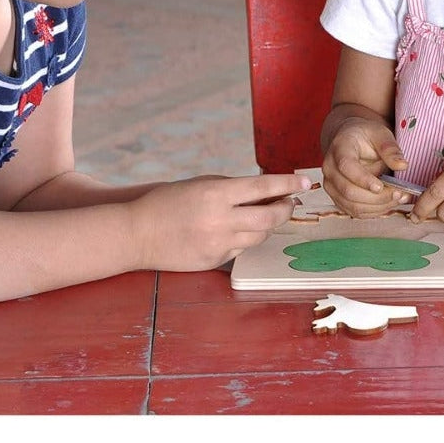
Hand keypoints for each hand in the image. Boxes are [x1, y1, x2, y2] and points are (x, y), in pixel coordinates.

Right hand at [128, 173, 310, 270]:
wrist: (138, 233)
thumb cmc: (168, 202)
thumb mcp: (201, 185)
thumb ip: (232, 188)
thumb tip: (264, 189)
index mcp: (217, 194)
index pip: (263, 187)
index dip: (288, 183)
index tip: (306, 181)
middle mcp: (221, 220)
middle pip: (269, 217)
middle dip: (286, 208)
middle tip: (292, 201)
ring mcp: (218, 244)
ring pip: (259, 236)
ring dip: (269, 224)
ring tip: (270, 213)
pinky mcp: (214, 261)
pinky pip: (241, 249)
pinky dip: (246, 238)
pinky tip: (242, 229)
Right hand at [322, 114, 409, 216]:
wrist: (351, 141)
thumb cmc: (365, 136)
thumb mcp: (380, 133)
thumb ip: (390, 149)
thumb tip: (402, 166)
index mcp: (339, 148)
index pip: (346, 166)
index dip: (362, 178)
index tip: (380, 186)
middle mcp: (330, 168)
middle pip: (349, 191)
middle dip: (377, 197)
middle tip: (399, 193)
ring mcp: (332, 186)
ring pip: (353, 206)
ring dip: (379, 206)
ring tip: (399, 198)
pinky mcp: (339, 198)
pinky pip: (356, 212)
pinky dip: (375, 211)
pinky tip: (390, 203)